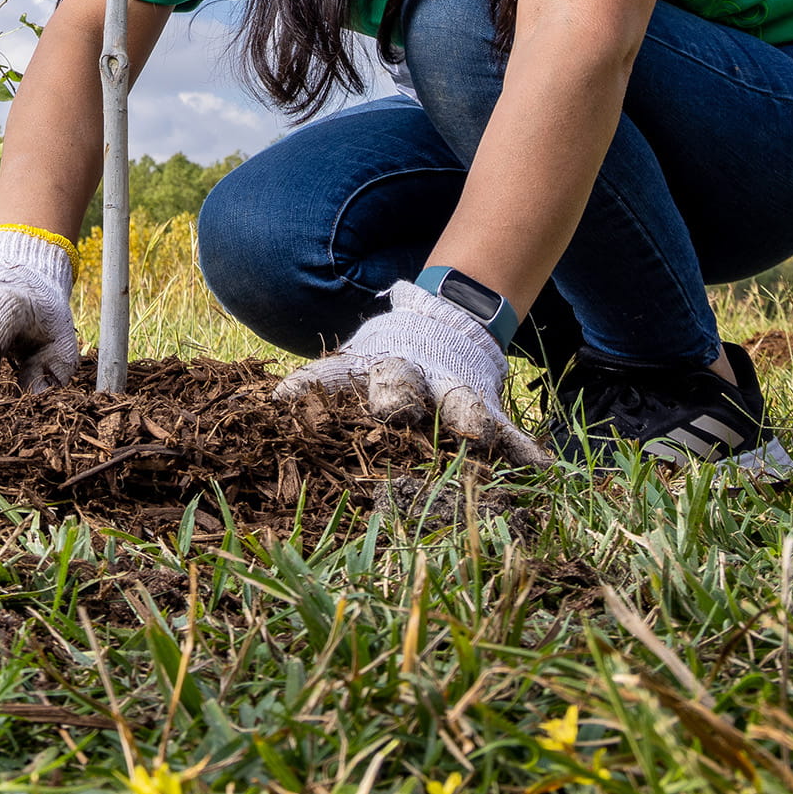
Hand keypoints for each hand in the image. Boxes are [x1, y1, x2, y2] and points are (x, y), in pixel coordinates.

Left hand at [276, 280, 550, 466]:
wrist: (442, 325)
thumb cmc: (380, 364)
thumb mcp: (345, 368)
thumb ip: (313, 389)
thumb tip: (255, 416)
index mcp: (359, 373)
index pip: (325, 382)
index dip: (304, 391)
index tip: (281, 406)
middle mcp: (404, 379)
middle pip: (395, 386)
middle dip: (392, 398)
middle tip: (392, 412)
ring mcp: (447, 390)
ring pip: (455, 402)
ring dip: (462, 418)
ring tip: (474, 434)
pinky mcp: (482, 405)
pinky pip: (505, 429)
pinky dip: (520, 448)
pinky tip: (536, 468)